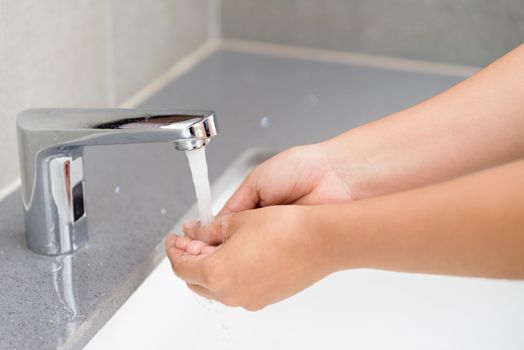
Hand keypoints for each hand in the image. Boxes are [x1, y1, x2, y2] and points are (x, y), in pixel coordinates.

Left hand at [165, 205, 333, 310]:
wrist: (321, 241)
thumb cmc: (285, 229)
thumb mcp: (239, 220)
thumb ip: (210, 229)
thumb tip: (197, 232)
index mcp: (217, 273)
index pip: (181, 265)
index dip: (174, 249)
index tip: (175, 238)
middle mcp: (230, 293)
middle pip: (195, 280)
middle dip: (189, 259)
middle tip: (191, 240)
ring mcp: (249, 299)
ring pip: (216, 287)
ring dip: (210, 267)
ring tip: (217, 244)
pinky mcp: (265, 298)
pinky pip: (237, 289)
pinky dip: (229, 274)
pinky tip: (239, 254)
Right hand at [185, 143, 351, 243]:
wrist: (334, 176)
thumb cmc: (301, 169)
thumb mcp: (256, 181)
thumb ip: (235, 203)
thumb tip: (212, 223)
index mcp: (254, 204)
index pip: (224, 225)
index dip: (208, 233)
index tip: (193, 239)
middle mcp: (265, 224)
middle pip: (234, 243)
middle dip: (218, 246)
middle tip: (202, 248)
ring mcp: (278, 239)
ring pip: (249, 255)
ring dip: (236, 254)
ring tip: (223, 252)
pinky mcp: (291, 250)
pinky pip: (268, 259)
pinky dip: (256, 259)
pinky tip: (248, 257)